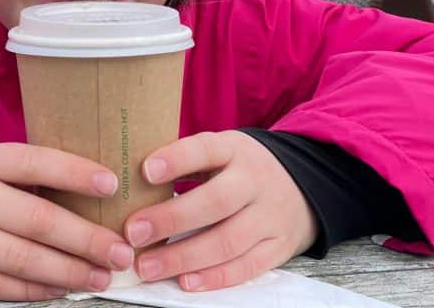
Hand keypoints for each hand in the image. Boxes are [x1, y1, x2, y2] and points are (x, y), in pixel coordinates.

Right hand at [0, 139, 134, 299]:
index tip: (111, 184)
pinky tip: (59, 289)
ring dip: (68, 271)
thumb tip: (80, 194)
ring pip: (22, 259)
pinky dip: (32, 290)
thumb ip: (17, 174)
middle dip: (86, 239)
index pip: (35, 162)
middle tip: (120, 252)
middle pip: (37, 219)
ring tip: (100, 276)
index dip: (75, 172)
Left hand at [124, 131, 317, 290]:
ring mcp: (269, 216)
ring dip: (184, 257)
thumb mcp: (220, 151)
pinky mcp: (278, 248)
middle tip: (133, 232)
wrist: (303, 186)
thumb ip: (184, 161)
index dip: (176, 159)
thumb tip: (130, 178)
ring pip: (228, 240)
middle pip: (215, 202)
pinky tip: (185, 283)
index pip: (205, 149)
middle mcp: (255, 181)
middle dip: (171, 219)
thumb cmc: (240, 168)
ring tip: (147, 266)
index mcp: (235, 149)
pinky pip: (246, 267)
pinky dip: (215, 278)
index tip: (145, 171)